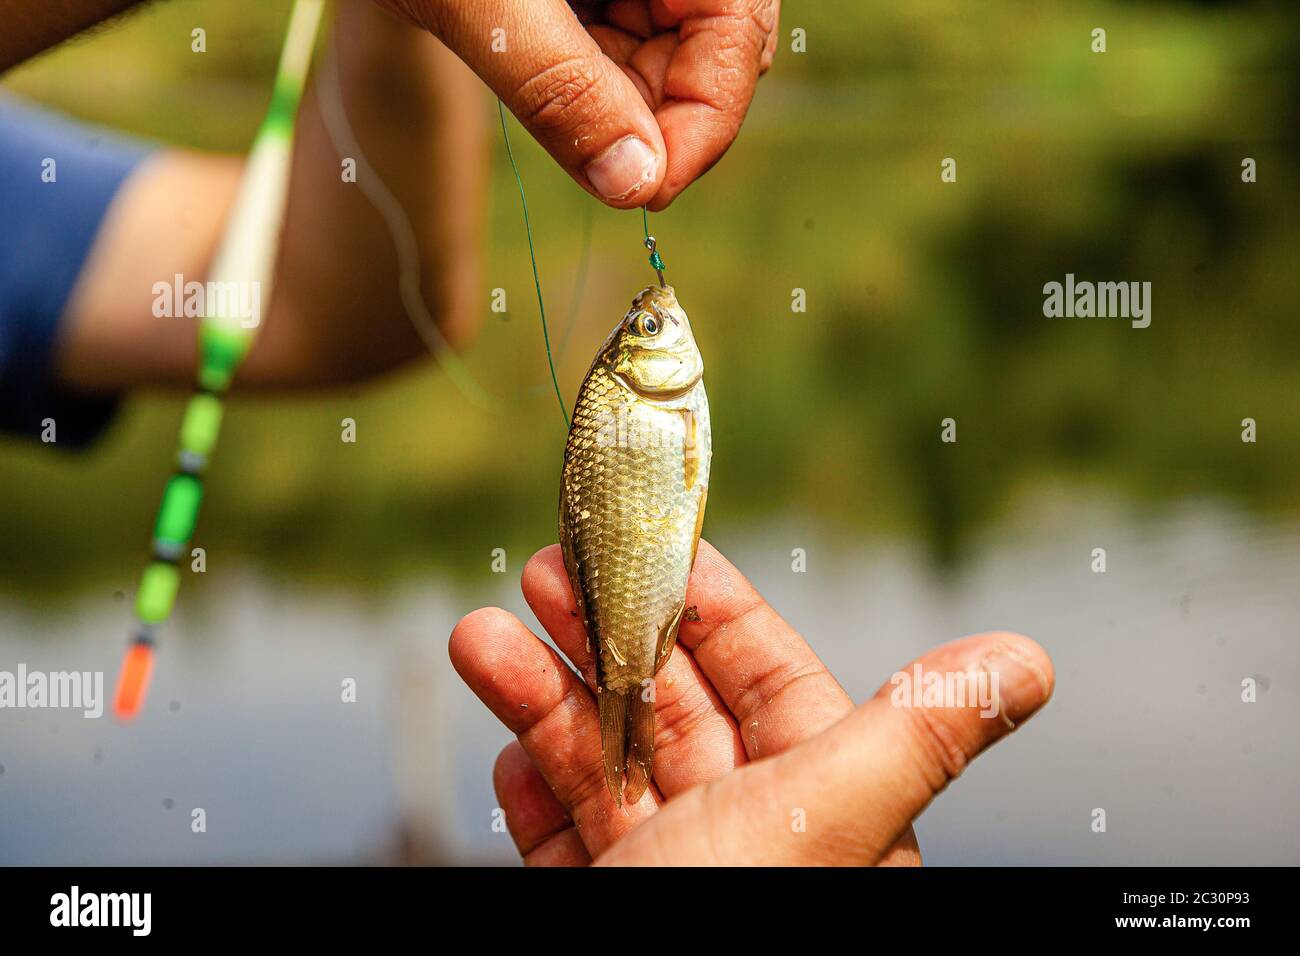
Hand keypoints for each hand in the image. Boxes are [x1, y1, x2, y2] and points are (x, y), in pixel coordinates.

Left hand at [375, 0, 779, 208]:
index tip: (642, 193)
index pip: (737, 39)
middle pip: (711, 54)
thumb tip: (632, 183)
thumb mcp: (486, 5)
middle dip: (648, 115)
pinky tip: (531, 47)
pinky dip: (584, 74)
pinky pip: (626, 43)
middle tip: (579, 143)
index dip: (700, 129)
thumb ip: (562, 90)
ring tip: (531, 56)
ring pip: (667, 59)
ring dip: (608, 97)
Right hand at [450, 540, 1054, 864]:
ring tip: (480, 638)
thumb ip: (915, 734)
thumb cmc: (734, 929)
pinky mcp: (606, 905)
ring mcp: (672, 875)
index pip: (772, 680)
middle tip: (545, 567)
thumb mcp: (824, 821)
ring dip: (541, 697)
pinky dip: (533, 796)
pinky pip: (567, 839)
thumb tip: (1027, 661)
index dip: (712, 607)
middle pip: (672, 706)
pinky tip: (509, 755)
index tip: (656, 546)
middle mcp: (749, 841)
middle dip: (604, 632)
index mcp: (822, 810)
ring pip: (604, 764)